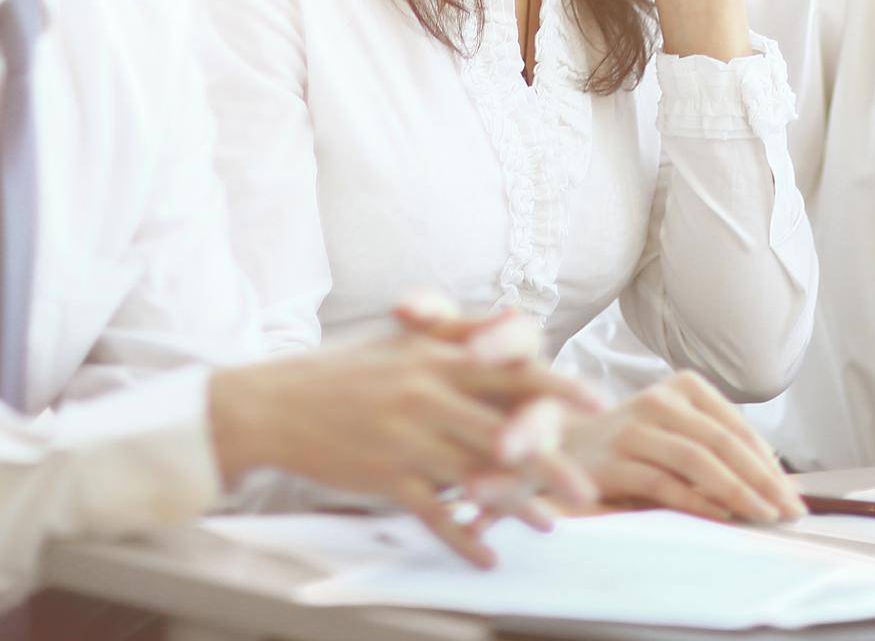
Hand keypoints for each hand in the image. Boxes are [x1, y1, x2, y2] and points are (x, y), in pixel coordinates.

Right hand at [208, 330, 601, 565]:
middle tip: (588, 487)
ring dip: (517, 506)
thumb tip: (515, 317)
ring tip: (551, 525)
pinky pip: (433, 513)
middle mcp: (430, 394)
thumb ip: (461, 330)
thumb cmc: (347, 368)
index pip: (512, 369)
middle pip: (505, 429)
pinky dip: (463, 537)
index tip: (596, 401)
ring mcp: (408, 438)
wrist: (278, 402)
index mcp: (440, 356)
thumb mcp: (405, 339)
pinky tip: (488, 556)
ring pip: (476, 475)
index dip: (557, 386)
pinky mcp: (384, 475)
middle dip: (551, 459)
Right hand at [564, 371, 804, 523]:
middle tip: (789, 511)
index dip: (769, 462)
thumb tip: (776, 483)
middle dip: (762, 479)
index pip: (736, 427)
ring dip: (736, 491)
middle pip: (721, 441)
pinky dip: (695, 500)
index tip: (794, 495)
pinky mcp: (612, 460)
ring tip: (763, 516)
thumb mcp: (677, 431)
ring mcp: (633, 428)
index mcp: (682, 387)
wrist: (566, 446)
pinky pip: (662, 482)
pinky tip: (720, 516)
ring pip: (695, 459)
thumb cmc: (635, 443)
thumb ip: (717, 448)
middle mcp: (658, 399)